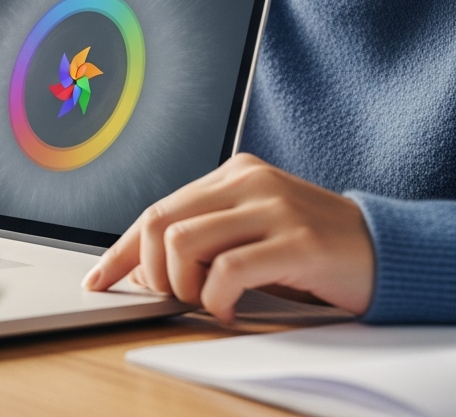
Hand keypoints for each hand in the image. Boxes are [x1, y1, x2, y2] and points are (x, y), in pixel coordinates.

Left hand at [83, 153, 374, 322]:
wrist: (383, 249)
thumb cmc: (311, 245)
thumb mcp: (253, 227)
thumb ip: (208, 236)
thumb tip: (148, 270)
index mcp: (231, 173)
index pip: (157, 209)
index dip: (121, 250)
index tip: (99, 279)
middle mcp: (246, 181)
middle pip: (159, 223)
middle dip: (148, 270)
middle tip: (167, 296)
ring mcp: (272, 207)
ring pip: (183, 243)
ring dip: (181, 286)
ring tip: (206, 301)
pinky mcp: (296, 241)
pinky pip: (229, 270)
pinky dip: (217, 299)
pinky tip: (229, 310)